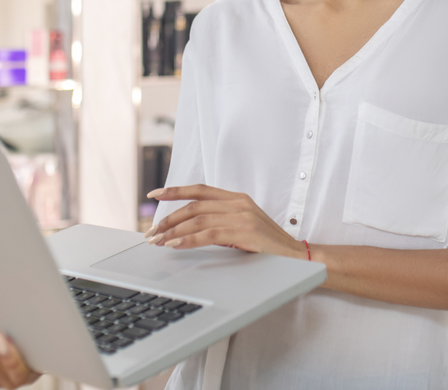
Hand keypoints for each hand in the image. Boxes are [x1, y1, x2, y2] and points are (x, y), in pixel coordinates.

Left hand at [144, 184, 306, 257]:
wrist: (296, 257)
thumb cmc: (268, 245)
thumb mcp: (243, 226)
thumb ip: (221, 221)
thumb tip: (189, 227)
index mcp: (237, 198)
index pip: (200, 190)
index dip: (176, 191)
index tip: (155, 194)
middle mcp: (238, 203)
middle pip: (194, 205)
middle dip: (169, 218)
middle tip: (152, 231)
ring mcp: (242, 216)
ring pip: (198, 219)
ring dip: (174, 231)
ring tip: (158, 241)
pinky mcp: (244, 232)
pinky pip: (209, 234)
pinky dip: (188, 239)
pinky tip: (175, 245)